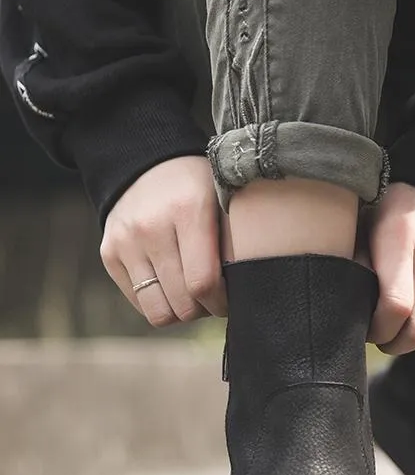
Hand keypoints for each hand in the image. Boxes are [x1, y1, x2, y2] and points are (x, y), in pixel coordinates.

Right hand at [100, 156, 226, 326]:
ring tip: (191, 295)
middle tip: (212, 297)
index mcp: (187, 211)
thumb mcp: (224, 200)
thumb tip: (245, 289)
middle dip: (203, 310)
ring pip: (158, 312)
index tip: (229, 300)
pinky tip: (171, 284)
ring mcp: (125, 243)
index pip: (202, 283)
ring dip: (180, 312)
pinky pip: (140, 303)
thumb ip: (234, 242)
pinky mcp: (109, 254)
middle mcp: (150, 228)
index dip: (220, 303)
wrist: (145, 162)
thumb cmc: (198, 188)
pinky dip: (160, 302)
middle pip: (181, 304)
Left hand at [367, 183, 414, 354]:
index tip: (368, 329)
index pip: (397, 305)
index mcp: (401, 238)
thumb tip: (351, 310)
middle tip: (383, 340)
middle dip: (399, 344)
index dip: (380, 329)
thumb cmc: (388, 213)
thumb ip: (358, 266)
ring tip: (401, 334)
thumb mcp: (364, 229)